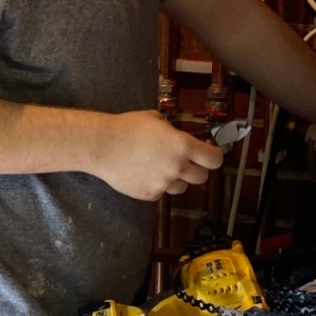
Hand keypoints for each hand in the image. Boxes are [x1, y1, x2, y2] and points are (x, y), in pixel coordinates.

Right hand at [93, 111, 222, 201]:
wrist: (102, 146)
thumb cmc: (128, 127)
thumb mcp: (155, 120)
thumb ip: (172, 131)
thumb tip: (180, 137)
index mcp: (183, 146)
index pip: (214, 159)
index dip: (214, 157)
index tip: (209, 154)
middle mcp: (177, 167)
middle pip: (201, 178)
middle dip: (197, 170)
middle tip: (185, 162)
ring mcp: (164, 183)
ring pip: (181, 187)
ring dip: (176, 179)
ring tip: (159, 167)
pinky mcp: (150, 195)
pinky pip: (161, 192)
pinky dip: (156, 185)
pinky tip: (143, 173)